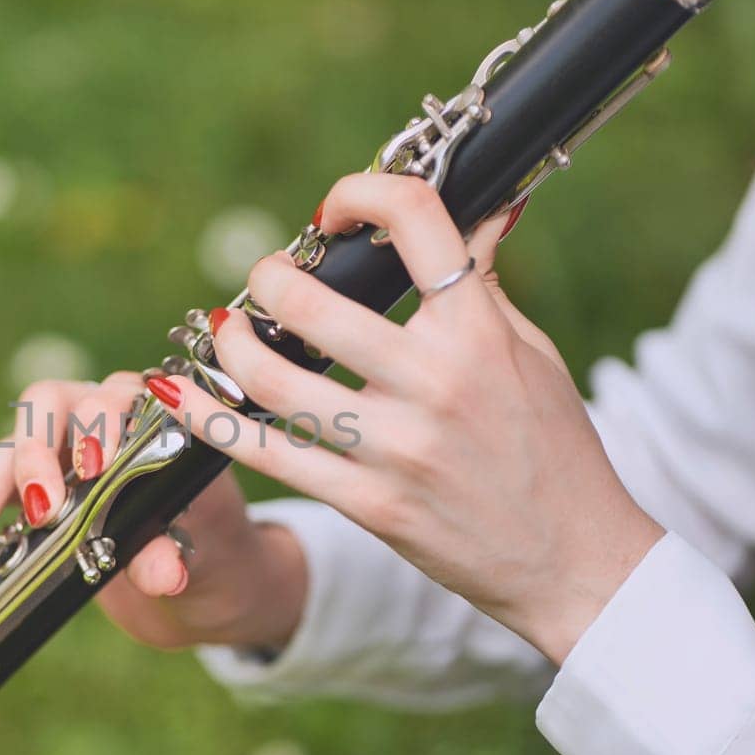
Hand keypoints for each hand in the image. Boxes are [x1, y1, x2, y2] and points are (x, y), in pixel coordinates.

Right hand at [0, 374, 306, 649]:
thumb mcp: (205, 552)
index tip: (94, 468)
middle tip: (38, 507)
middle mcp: (98, 419)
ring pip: (12, 441)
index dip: (101, 427)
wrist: (202, 572)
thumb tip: (165, 573)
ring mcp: (56, 449)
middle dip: (37, 454)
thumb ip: (178, 552)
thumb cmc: (211, 544)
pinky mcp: (25, 487)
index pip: (118, 397)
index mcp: (150, 415)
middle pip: (52, 408)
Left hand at [156, 173, 662, 664]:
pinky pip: (271, 456)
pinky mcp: (369, 505)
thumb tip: (479, 208)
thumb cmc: (554, 448)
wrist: (573, 561)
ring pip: (277, 383)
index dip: (362, 193)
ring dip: (233, 345)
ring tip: (227, 328)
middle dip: (272, 276)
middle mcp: (436, 383)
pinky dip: (214, 421)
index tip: (336, 210)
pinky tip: (182, 393)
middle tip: (266, 276)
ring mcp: (398, 449)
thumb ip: (485, 282)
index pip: (416, 224)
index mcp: (479, 331)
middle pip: (316, 306)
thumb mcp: (532, 354)